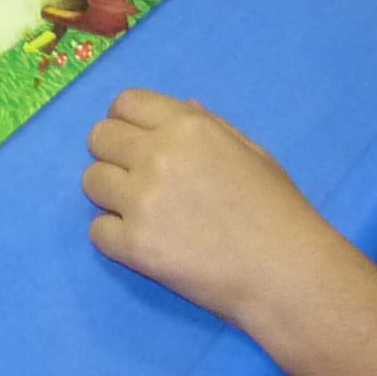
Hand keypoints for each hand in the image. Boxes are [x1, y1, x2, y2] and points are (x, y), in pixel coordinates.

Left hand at [84, 88, 344, 327]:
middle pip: (99, 137)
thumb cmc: (278, 210)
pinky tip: (142, 243)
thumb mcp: (252, 152)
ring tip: (141, 213)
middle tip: (135, 179)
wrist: (285, 273)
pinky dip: (114, 237)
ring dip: (111, 195)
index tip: (134, 141)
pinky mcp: (134, 246)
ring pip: (91, 181)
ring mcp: (142, 201)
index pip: (125, 102)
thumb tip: (182, 105)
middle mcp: (158, 156)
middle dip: (112, 154)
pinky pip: (96, 231)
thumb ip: (210, 125)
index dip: (125, 120)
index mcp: (187, 127)